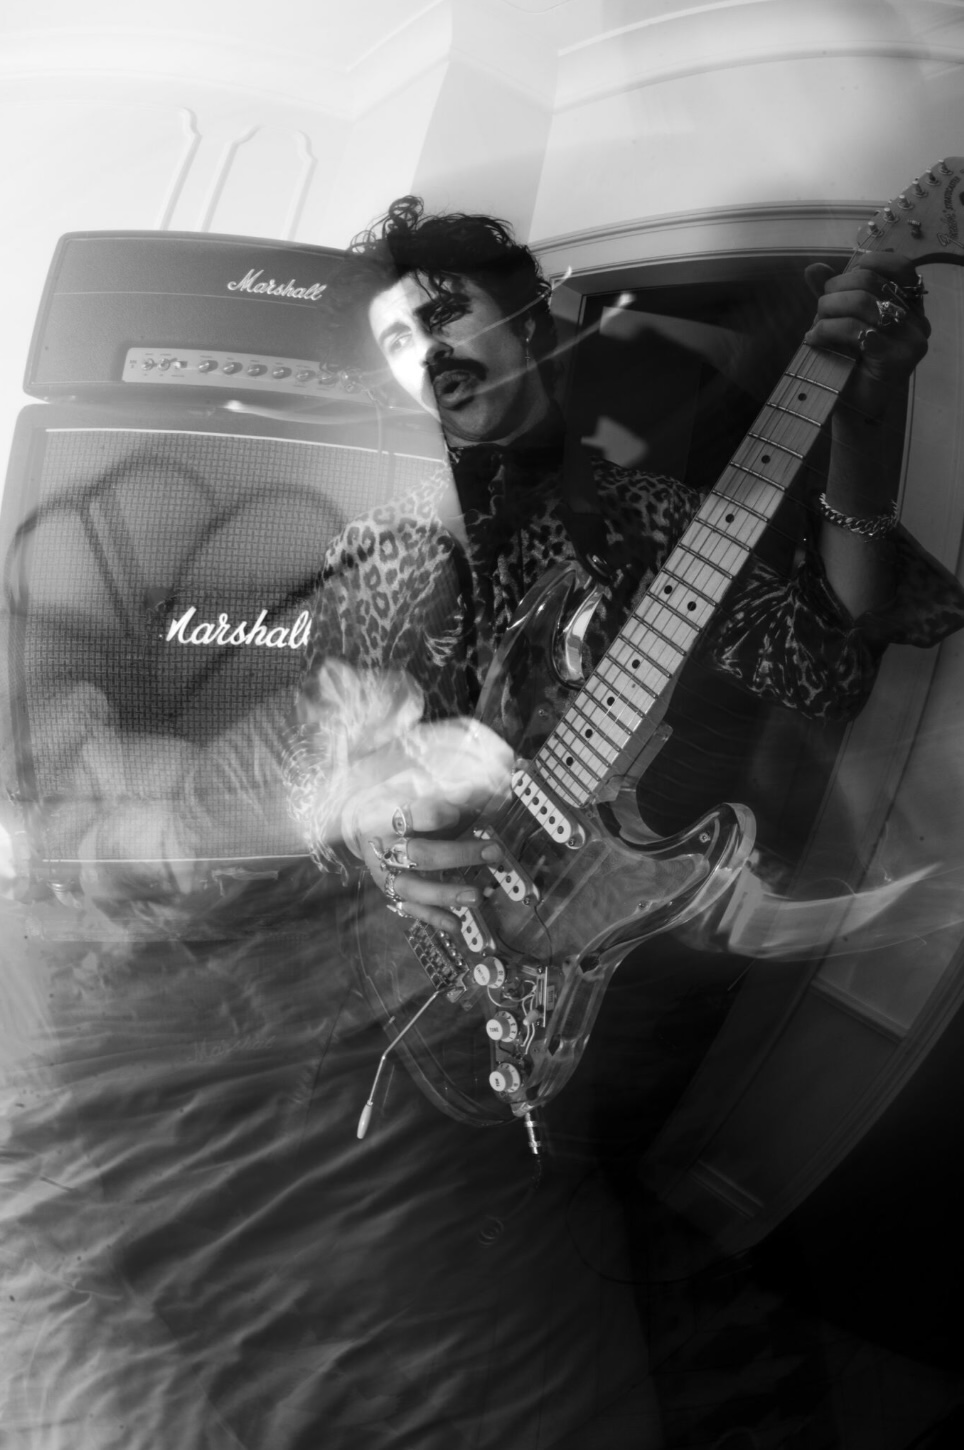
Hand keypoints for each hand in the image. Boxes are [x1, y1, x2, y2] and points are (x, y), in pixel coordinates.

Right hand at [342, 717, 511, 934]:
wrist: (355, 823)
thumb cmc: (390, 799)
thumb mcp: (407, 784)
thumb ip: (438, 787)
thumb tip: (474, 789)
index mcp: (382, 814)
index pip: (409, 815)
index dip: (437, 815)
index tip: (462, 812)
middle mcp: (381, 847)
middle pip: (418, 854)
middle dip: (458, 855)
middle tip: (493, 852)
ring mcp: (383, 873)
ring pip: (413, 888)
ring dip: (446, 894)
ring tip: (477, 896)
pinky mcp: (388, 892)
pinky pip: (410, 909)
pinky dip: (433, 919)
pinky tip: (457, 926)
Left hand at [803, 253, 929, 420]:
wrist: (853, 409)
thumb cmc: (848, 364)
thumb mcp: (840, 321)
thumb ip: (832, 293)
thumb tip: (813, 268)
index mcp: (910, 305)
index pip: (899, 265)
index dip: (865, 264)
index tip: (839, 284)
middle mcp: (917, 319)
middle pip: (871, 281)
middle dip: (835, 291)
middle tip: (819, 310)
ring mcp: (911, 339)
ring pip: (862, 303)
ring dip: (827, 310)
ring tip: (814, 326)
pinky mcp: (897, 358)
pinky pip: (857, 330)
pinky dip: (827, 330)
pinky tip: (813, 340)